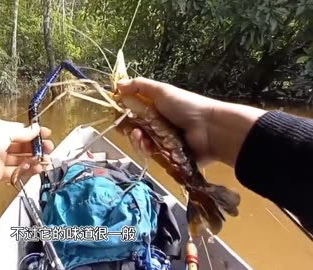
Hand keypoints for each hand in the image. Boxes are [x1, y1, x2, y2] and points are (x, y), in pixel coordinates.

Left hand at [0, 118, 53, 186]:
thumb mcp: (4, 130)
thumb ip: (23, 132)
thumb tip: (35, 129)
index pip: (21, 132)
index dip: (34, 134)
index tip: (46, 134)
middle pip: (23, 147)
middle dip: (37, 148)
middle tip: (49, 148)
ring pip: (21, 161)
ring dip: (34, 160)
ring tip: (46, 160)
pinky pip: (16, 173)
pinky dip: (27, 171)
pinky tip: (36, 168)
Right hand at [117, 77, 265, 165]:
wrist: (209, 129)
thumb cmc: (185, 106)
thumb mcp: (162, 91)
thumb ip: (139, 86)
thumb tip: (117, 84)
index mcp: (155, 107)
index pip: (132, 111)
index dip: (122, 113)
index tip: (115, 114)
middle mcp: (157, 124)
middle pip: (133, 128)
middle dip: (127, 128)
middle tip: (128, 128)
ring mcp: (161, 140)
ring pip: (140, 142)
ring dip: (136, 140)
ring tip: (141, 137)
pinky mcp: (166, 155)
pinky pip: (150, 154)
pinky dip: (147, 150)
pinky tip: (149, 147)